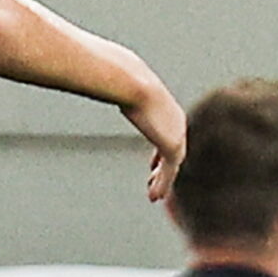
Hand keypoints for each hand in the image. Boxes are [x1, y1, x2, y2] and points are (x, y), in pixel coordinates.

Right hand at [124, 85, 186, 201]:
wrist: (134, 83)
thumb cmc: (124, 80)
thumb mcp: (123, 88)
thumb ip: (117, 92)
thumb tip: (100, 86)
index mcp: (169, 110)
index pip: (169, 135)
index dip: (160, 152)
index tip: (153, 165)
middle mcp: (178, 123)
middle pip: (175, 152)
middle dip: (164, 168)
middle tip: (152, 181)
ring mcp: (178, 135)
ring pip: (173, 165)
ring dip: (163, 180)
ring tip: (154, 195)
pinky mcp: (172, 146)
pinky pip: (169, 171)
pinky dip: (163, 184)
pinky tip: (154, 196)